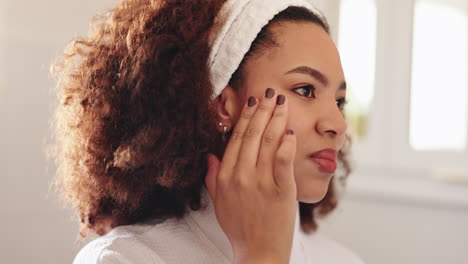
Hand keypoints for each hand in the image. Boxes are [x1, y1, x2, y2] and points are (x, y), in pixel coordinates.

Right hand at [205, 88, 296, 263]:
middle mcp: (242, 176)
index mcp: (225, 176)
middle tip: (271, 93)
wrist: (258, 252)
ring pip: (269, 142)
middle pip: (253, 135)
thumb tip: (210, 156)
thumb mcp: (219, 203)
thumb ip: (212, 178)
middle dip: (263, 110)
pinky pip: (284, 162)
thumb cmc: (239, 228)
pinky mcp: (281, 191)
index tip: (252, 102)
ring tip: (283, 103)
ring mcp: (262, 183)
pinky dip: (288, 144)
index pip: (236, 139)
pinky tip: (291, 131)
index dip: (245, 118)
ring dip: (277, 119)